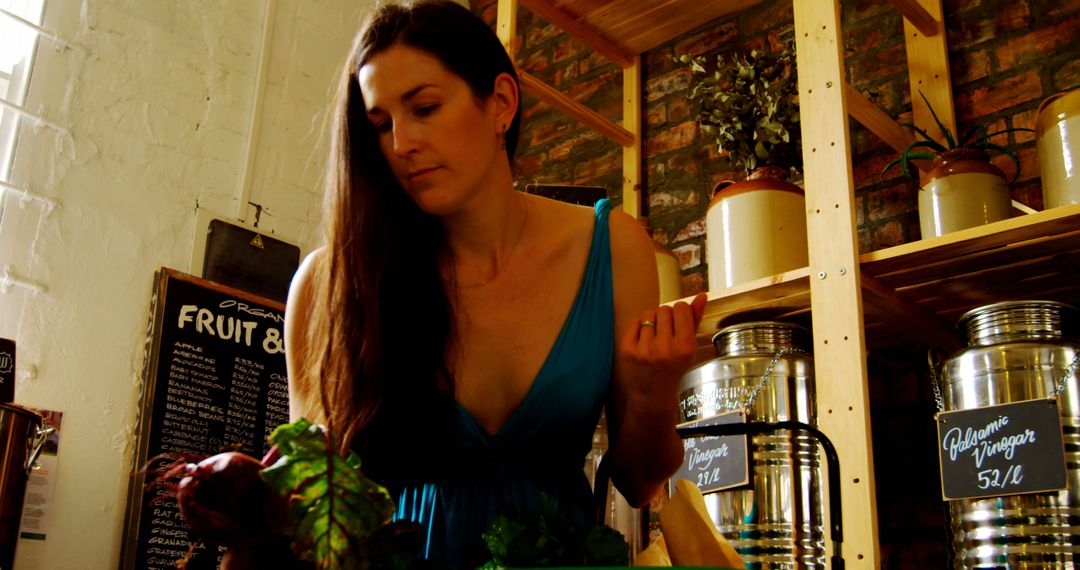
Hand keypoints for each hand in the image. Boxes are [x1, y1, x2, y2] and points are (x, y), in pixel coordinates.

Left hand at [617, 293, 707, 407]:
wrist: (653, 394)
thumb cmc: (674, 368)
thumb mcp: (689, 347)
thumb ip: (695, 319)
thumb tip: (701, 295)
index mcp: (685, 347)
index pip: (681, 308)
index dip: (680, 312)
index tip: (679, 322)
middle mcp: (665, 348)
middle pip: (664, 309)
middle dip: (665, 317)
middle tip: (666, 334)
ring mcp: (644, 349)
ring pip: (648, 314)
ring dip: (652, 322)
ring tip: (654, 339)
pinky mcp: (627, 350)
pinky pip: (634, 322)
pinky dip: (639, 327)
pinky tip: (643, 341)